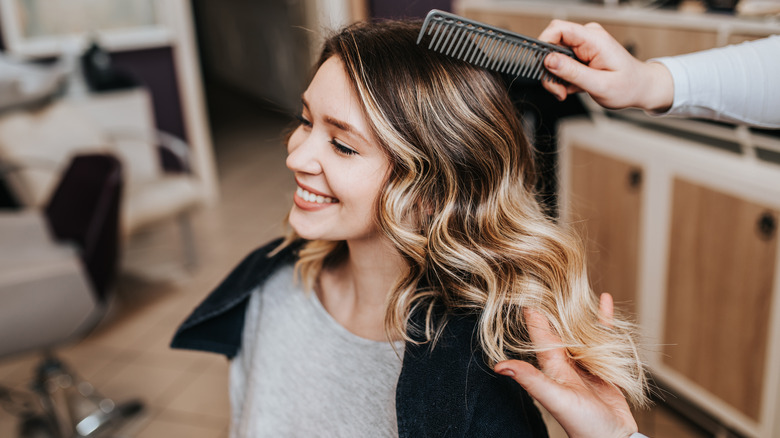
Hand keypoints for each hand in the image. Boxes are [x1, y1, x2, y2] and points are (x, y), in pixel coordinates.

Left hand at [494, 293, 637, 437]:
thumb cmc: (582, 424)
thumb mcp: (554, 398)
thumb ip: (530, 380)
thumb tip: (498, 366)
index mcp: (551, 365)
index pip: (539, 332)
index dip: (532, 311)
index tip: (523, 286)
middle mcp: (565, 361)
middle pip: (558, 326)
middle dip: (552, 304)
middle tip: (546, 277)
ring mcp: (584, 362)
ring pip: (579, 328)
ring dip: (576, 309)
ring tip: (572, 284)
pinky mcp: (603, 365)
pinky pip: (602, 335)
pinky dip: (603, 318)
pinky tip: (604, 300)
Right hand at [538, 19, 672, 111]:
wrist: (641, 88)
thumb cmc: (628, 86)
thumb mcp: (599, 85)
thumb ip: (572, 72)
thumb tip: (549, 60)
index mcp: (594, 40)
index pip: (558, 28)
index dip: (544, 44)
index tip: (541, 66)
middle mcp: (588, 38)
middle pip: (552, 45)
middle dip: (549, 70)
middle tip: (558, 89)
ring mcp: (584, 45)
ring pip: (554, 57)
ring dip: (555, 77)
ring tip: (566, 91)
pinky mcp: (581, 53)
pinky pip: (561, 62)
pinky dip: (562, 78)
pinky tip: (572, 87)